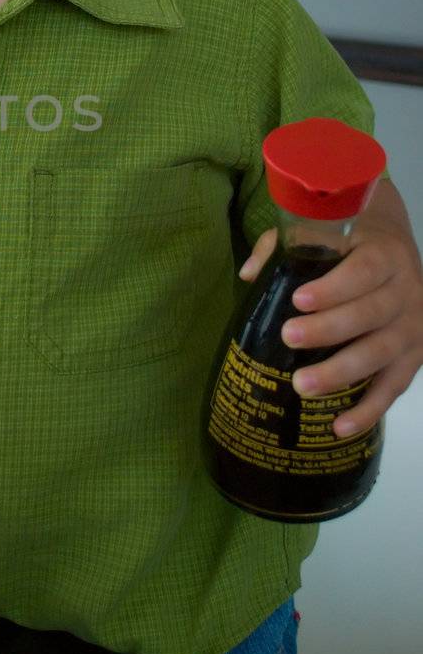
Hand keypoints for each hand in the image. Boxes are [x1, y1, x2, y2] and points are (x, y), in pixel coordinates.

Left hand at [239, 183, 422, 436]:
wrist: (396, 246)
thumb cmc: (349, 241)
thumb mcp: (320, 228)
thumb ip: (282, 246)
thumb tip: (248, 275)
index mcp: (385, 255)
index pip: (365, 270)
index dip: (334, 287)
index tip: (299, 300)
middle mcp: (407, 291)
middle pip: (372, 313)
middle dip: (330, 329)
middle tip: (289, 337)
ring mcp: (413, 327)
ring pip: (383, 353)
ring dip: (342, 372)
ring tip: (302, 386)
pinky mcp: (414, 357)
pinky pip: (395, 386)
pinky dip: (370, 410)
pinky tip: (340, 426)